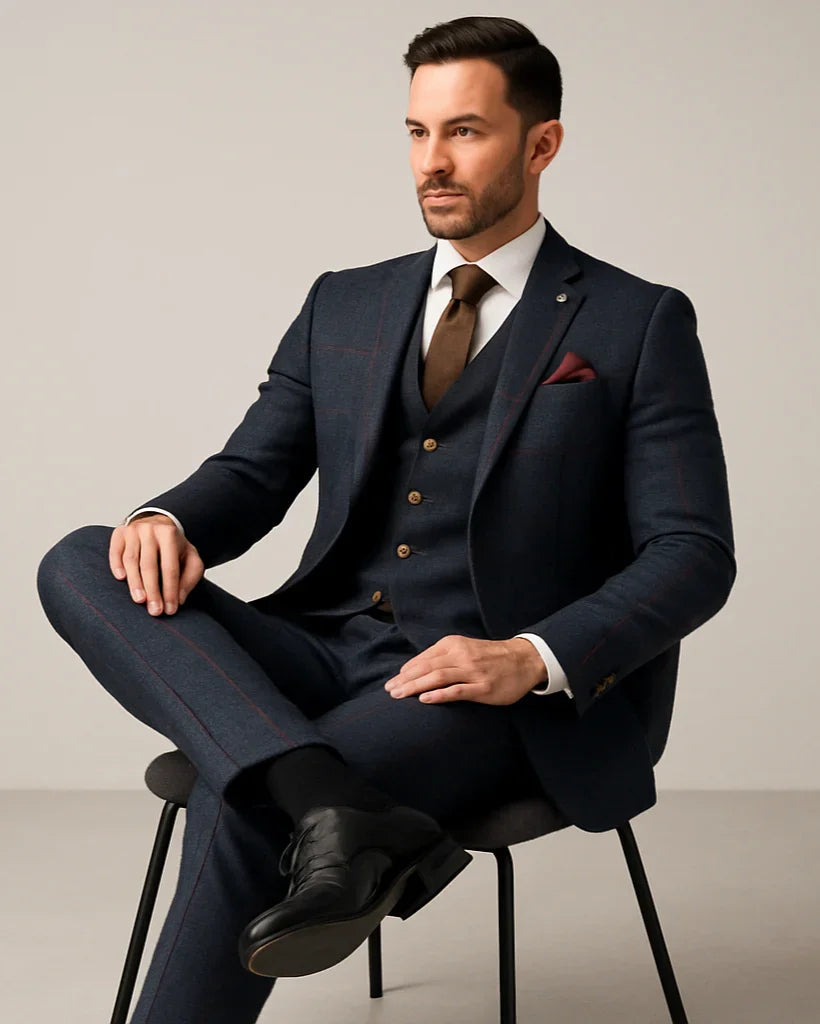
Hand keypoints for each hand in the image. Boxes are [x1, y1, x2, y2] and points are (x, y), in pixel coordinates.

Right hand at [109, 513, 203, 615]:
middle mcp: (150, 530)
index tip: (170, 609)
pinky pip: (115, 552)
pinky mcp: (119, 534)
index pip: (170, 567)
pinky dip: (116, 565)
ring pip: (131, 560)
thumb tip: (179, 599)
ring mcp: (133, 531)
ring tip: (140, 600)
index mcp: (170, 534)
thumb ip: (190, 577)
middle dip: (153, 591)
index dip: (170, 590)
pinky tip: (121, 579)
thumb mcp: (191, 558)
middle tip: (155, 611)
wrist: (157, 523)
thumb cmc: (174, 547)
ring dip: (135, 583)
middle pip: (149, 565)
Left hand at [384, 635, 546, 704]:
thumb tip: (415, 669)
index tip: (393, 682)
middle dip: (405, 680)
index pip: (424, 658)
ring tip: (400, 695)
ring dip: (415, 686)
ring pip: (438, 677)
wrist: (524, 659)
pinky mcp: (483, 687)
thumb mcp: (465, 648)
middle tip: (390, 691)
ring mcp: (473, 671)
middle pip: (427, 667)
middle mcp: (461, 655)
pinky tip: (425, 699)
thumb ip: (443, 656)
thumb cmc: (490, 656)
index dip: (406, 671)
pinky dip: (439, 694)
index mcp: (454, 645)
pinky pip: (457, 691)